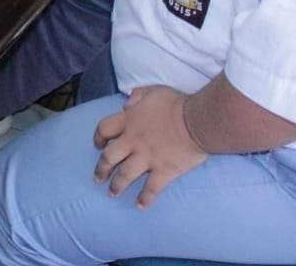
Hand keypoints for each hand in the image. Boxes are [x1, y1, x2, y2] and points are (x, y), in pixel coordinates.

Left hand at [93, 85, 207, 207]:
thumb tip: (126, 106)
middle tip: (98, 178)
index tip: (97, 145)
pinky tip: (140, 206)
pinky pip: (151, 189)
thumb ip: (136, 97)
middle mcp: (133, 142)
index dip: (98, 138)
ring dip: (116, 186)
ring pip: (125, 176)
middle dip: (101, 169)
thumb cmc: (177, 103)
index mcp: (129, 121)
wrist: (198, 120)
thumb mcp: (152, 91)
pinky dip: (145, 199)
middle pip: (109, 158)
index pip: (104, 129)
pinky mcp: (163, 171)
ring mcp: (147, 158)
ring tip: (112, 193)